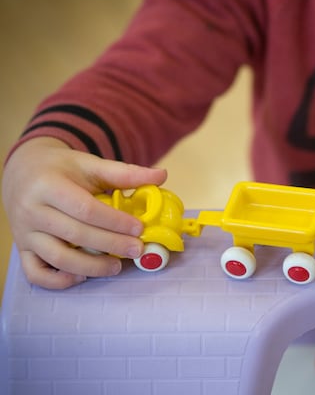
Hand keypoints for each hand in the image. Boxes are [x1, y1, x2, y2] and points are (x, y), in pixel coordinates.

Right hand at [2, 137, 166, 288]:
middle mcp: (32, 210)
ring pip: (56, 258)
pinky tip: (83, 276)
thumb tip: (161, 175)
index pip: (85, 209)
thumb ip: (124, 173)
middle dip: (110, 245)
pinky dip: (59, 280)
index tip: (139, 228)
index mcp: (49, 186)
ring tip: (117, 266)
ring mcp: (25, 233)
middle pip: (75, 234)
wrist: (24, 171)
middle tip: (137, 250)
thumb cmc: (62, 169)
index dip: (114, 221)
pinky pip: (36, 273)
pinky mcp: (23, 249)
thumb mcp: (90, 164)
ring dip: (90, 267)